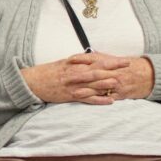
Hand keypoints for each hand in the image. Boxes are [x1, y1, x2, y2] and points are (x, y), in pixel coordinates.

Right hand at [22, 52, 143, 104]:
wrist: (33, 81)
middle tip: (128, 66)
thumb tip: (93, 59)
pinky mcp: (70, 96)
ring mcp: (73, 85)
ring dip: (107, 83)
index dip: (111, 60)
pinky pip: (87, 98)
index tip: (124, 59)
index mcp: (75, 63)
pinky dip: (98, 100)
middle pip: (97, 69)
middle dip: (113, 68)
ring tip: (120, 82)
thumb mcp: (64, 63)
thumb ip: (79, 62)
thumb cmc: (50, 72)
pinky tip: (109, 101)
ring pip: (93, 84)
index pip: (96, 60)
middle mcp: (75, 73)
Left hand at [67, 52, 152, 100]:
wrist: (148, 75)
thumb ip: (98, 59)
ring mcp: (116, 83)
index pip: (92, 59)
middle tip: (66, 78)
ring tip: (74, 93)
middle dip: (79, 76)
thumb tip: (82, 57)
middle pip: (93, 73)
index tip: (69, 60)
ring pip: (99, 87)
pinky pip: (108, 97)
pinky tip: (90, 102)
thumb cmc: (128, 66)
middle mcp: (112, 71)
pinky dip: (99, 100)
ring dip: (86, 90)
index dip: (80, 59)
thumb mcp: (113, 59)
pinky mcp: (120, 93)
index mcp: (109, 61)